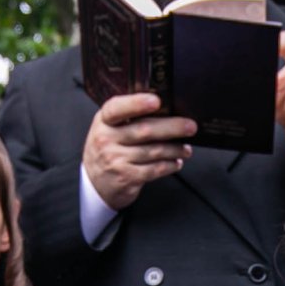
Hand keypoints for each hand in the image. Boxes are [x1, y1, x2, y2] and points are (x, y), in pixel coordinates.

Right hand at [83, 93, 195, 211]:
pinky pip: (154, 169)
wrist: (94, 184)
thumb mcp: (108, 129)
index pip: (116, 108)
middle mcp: (106, 139)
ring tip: (186, 148)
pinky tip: (176, 162)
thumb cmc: (108, 150)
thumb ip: (128, 118)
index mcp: (103, 121)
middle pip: (144, 130)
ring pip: (153, 151)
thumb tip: (165, 110)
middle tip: (190, 126)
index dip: (136, 103)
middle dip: (172, 127)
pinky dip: (169, 165)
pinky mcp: (126, 177)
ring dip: (175, 149)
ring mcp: (115, 160)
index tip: (156, 101)